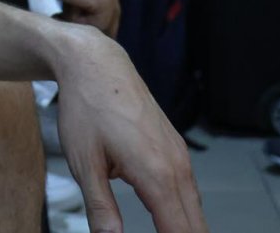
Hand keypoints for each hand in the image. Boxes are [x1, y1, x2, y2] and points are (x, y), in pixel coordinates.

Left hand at [54, 28, 207, 232]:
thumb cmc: (87, 107)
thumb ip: (101, 208)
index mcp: (156, 174)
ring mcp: (180, 155)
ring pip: (195, 209)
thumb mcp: (84, 163)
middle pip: (195, 225)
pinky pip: (189, 190)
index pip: (179, 232)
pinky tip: (171, 222)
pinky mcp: (176, 148)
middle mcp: (177, 166)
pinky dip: (185, 213)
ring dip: (186, 228)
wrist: (96, 64)